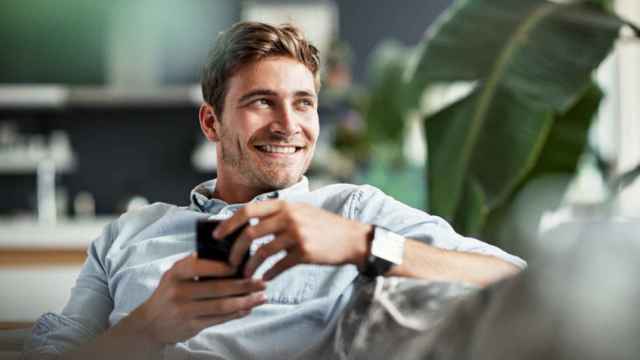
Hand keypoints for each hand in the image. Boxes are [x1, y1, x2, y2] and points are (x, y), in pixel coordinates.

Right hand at [128, 253, 266, 345]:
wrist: (150, 323)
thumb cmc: (169, 293)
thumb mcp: (174, 274)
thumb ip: (194, 264)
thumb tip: (225, 254)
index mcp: (176, 273)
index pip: (201, 266)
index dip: (224, 266)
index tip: (244, 264)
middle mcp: (179, 291)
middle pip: (217, 287)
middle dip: (243, 285)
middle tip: (261, 282)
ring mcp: (185, 310)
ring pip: (221, 305)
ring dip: (245, 301)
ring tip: (261, 296)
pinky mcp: (191, 326)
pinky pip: (219, 318)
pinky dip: (236, 313)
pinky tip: (249, 308)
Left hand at [214, 200, 371, 280]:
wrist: (353, 239)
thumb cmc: (324, 226)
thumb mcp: (302, 211)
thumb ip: (278, 214)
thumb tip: (248, 225)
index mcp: (285, 205)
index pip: (248, 211)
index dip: (228, 223)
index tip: (217, 236)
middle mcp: (289, 217)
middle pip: (250, 232)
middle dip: (235, 250)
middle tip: (230, 262)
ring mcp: (297, 235)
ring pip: (262, 252)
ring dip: (250, 266)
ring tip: (246, 275)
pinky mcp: (304, 252)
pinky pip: (278, 266)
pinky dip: (268, 273)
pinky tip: (265, 278)